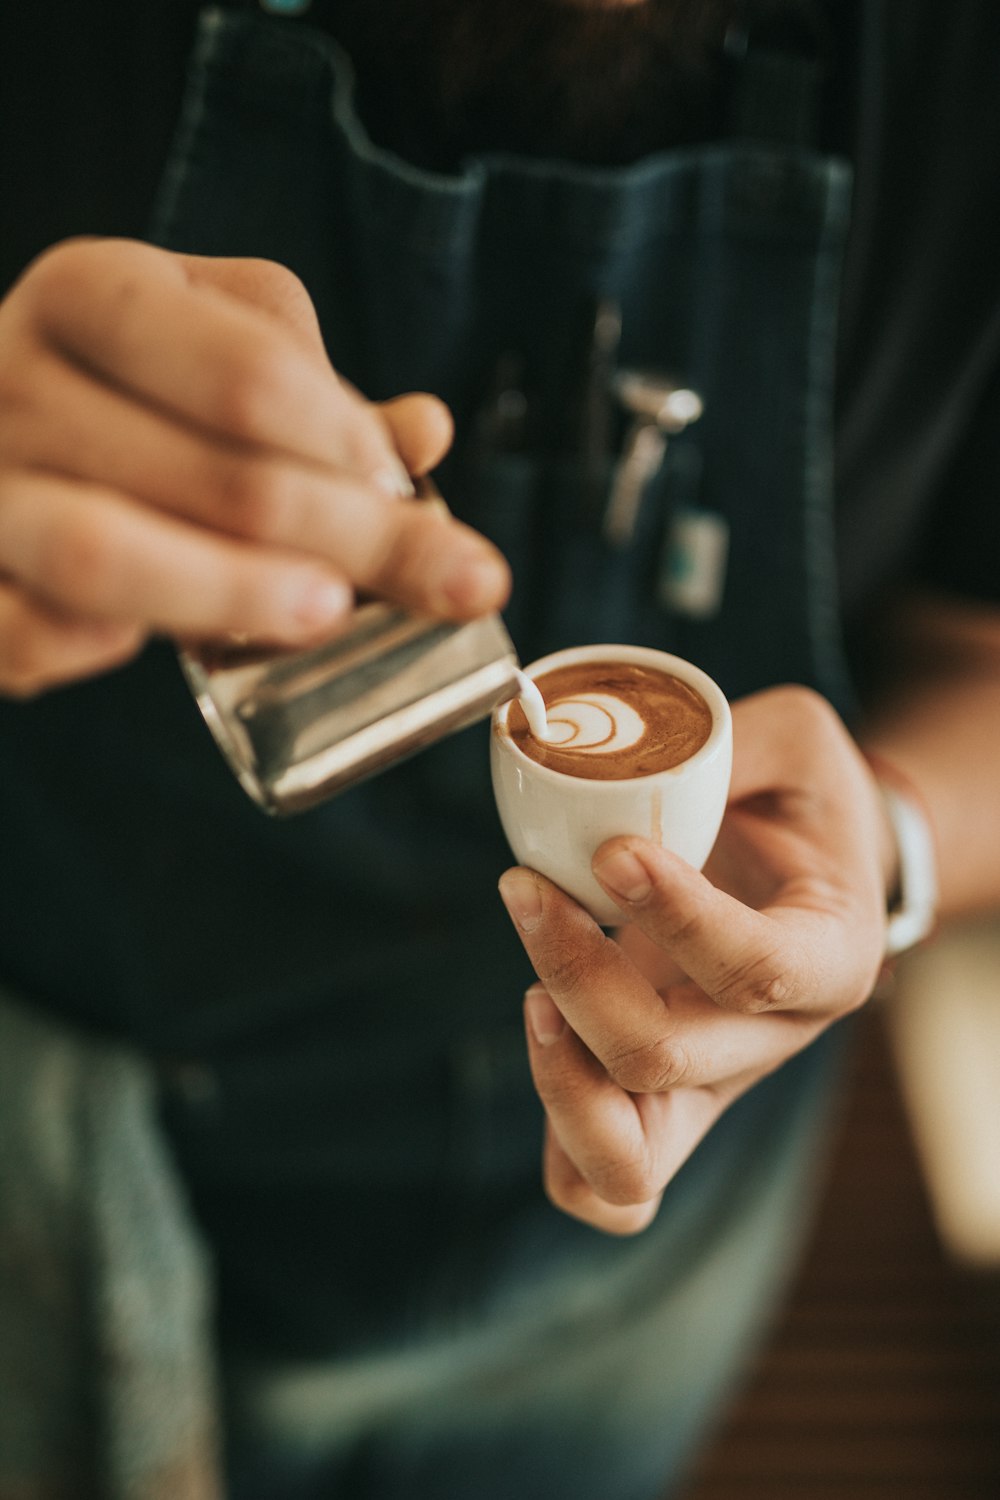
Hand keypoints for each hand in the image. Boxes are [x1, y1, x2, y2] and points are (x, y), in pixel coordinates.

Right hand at [0, 238, 509, 694]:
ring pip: (105, 551)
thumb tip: (425, 433)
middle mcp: (17, 378)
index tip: (407, 490)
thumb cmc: (117, 393)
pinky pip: (25, 631)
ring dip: (236, 591)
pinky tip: (168, 645)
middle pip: (217, 473)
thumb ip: (316, 396)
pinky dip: (95, 646)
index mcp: (95, 294)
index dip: (347, 443)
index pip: (250, 373)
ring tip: (329, 612)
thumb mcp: (212, 351)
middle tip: (446, 583)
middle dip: (350, 537)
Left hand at [499, 686, 894, 1233]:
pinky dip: (559, 1130)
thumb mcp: (795, 740)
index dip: (678, 916)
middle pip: (662, 1056)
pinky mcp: (656, 1102)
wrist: (810, 871)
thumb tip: (626, 750)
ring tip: (528, 986)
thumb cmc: (802, 805)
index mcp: (829, 956)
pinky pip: (598, 1181)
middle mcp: (770, 1040)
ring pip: (627, 1157)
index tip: (612, 851)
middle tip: (525, 886)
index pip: (758, 968)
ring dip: (555, 1075)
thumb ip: (728, 737)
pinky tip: (540, 1028)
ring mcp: (709, 1086)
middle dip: (575, 971)